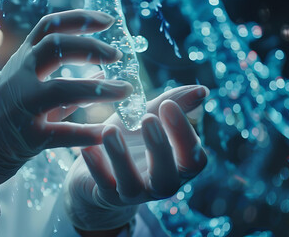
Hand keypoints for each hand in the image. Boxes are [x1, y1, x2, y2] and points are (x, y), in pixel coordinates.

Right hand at [0, 9, 132, 206]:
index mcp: (22, 61)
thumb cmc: (8, 117)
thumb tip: (103, 76)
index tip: (107, 22)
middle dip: (91, 47)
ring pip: (62, 89)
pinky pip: (62, 134)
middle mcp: (19, 77)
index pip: (49, 27)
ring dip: (99, 90)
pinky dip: (86, 134)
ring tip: (125, 91)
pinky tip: (106, 134)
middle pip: (55, 47)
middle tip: (118, 55)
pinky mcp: (26, 137)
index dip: (80, 19)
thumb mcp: (33, 91)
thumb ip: (68, 84)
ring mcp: (21, 106)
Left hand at [63, 85, 208, 231]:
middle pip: (168, 177)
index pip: (193, 158)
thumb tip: (201, 90)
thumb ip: (172, 106)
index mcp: (176, 166)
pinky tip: (87, 148)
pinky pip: (102, 186)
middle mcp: (159, 184)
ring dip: (122, 158)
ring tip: (110, 130)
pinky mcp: (106, 197)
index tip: (168, 105)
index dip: (183, 134)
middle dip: (159, 148)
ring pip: (133, 185)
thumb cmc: (129, 140)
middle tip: (148, 118)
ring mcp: (133, 194)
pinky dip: (96, 167)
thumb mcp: (148, 120)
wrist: (97, 169)